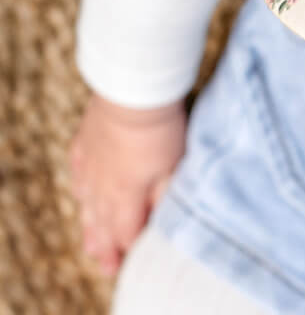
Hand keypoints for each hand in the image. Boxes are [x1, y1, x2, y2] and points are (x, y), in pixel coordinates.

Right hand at [67, 92, 187, 275]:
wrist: (133, 92)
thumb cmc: (160, 130)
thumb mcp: (172, 169)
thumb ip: (163, 199)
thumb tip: (159, 222)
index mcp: (125, 197)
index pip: (124, 233)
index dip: (129, 248)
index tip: (132, 261)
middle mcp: (101, 187)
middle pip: (101, 225)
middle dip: (105, 248)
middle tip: (107, 266)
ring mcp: (90, 164)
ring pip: (87, 204)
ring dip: (90, 226)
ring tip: (92, 243)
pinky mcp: (84, 142)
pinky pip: (79, 173)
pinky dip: (81, 189)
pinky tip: (83, 192)